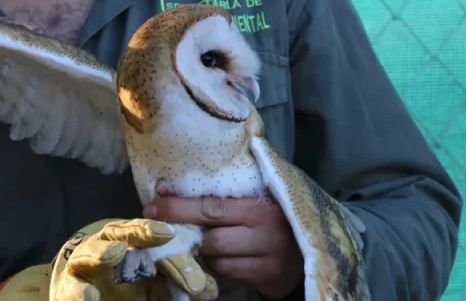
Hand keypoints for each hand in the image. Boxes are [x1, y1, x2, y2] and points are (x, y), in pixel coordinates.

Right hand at [0, 218, 218, 300]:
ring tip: (114, 253)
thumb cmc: (124, 282)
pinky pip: (73, 289)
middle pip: (115, 233)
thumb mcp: (152, 285)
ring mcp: (84, 264)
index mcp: (128, 240)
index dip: (151, 229)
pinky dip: (79, 292)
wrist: (85, 292)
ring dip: (100, 253)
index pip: (141, 230)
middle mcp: (104, 245)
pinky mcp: (69, 287)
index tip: (167, 232)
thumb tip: (211, 290)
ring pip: (89, 253)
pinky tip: (90, 297)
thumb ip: (175, 285)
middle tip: (144, 232)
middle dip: (128, 234)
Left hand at [143, 189, 303, 299]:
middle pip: (210, 238)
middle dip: (190, 234)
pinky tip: (224, 258)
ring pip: (217, 260)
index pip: (210, 207)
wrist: (311, 241)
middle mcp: (265, 233)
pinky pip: (229, 275)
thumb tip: (168, 187)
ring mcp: (268, 260)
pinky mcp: (269, 279)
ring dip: (206, 253)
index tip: (153, 206)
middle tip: (172, 230)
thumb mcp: (256, 195)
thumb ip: (224, 191)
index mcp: (259, 206)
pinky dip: (220, 267)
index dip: (178, 207)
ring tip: (208, 244)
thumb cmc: (276, 212)